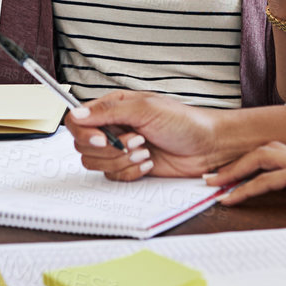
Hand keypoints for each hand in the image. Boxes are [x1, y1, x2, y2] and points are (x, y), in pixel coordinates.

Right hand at [67, 91, 225, 180]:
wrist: (208, 146)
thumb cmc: (184, 121)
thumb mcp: (146, 108)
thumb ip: (109, 110)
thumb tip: (77, 113)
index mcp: (113, 108)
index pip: (77, 120)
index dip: (84, 133)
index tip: (102, 140)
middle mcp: (113, 128)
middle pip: (83, 146)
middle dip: (110, 149)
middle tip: (136, 141)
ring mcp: (120, 149)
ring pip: (96, 164)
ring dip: (122, 160)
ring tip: (146, 150)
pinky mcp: (129, 167)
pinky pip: (114, 177)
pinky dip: (132, 171)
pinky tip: (149, 163)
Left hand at [212, 144, 285, 217]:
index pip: (273, 157)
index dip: (251, 164)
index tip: (233, 176)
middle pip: (259, 152)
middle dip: (234, 163)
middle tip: (211, 177)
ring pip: (257, 160)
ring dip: (233, 172)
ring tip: (213, 186)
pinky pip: (266, 181)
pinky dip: (246, 189)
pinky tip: (231, 198)